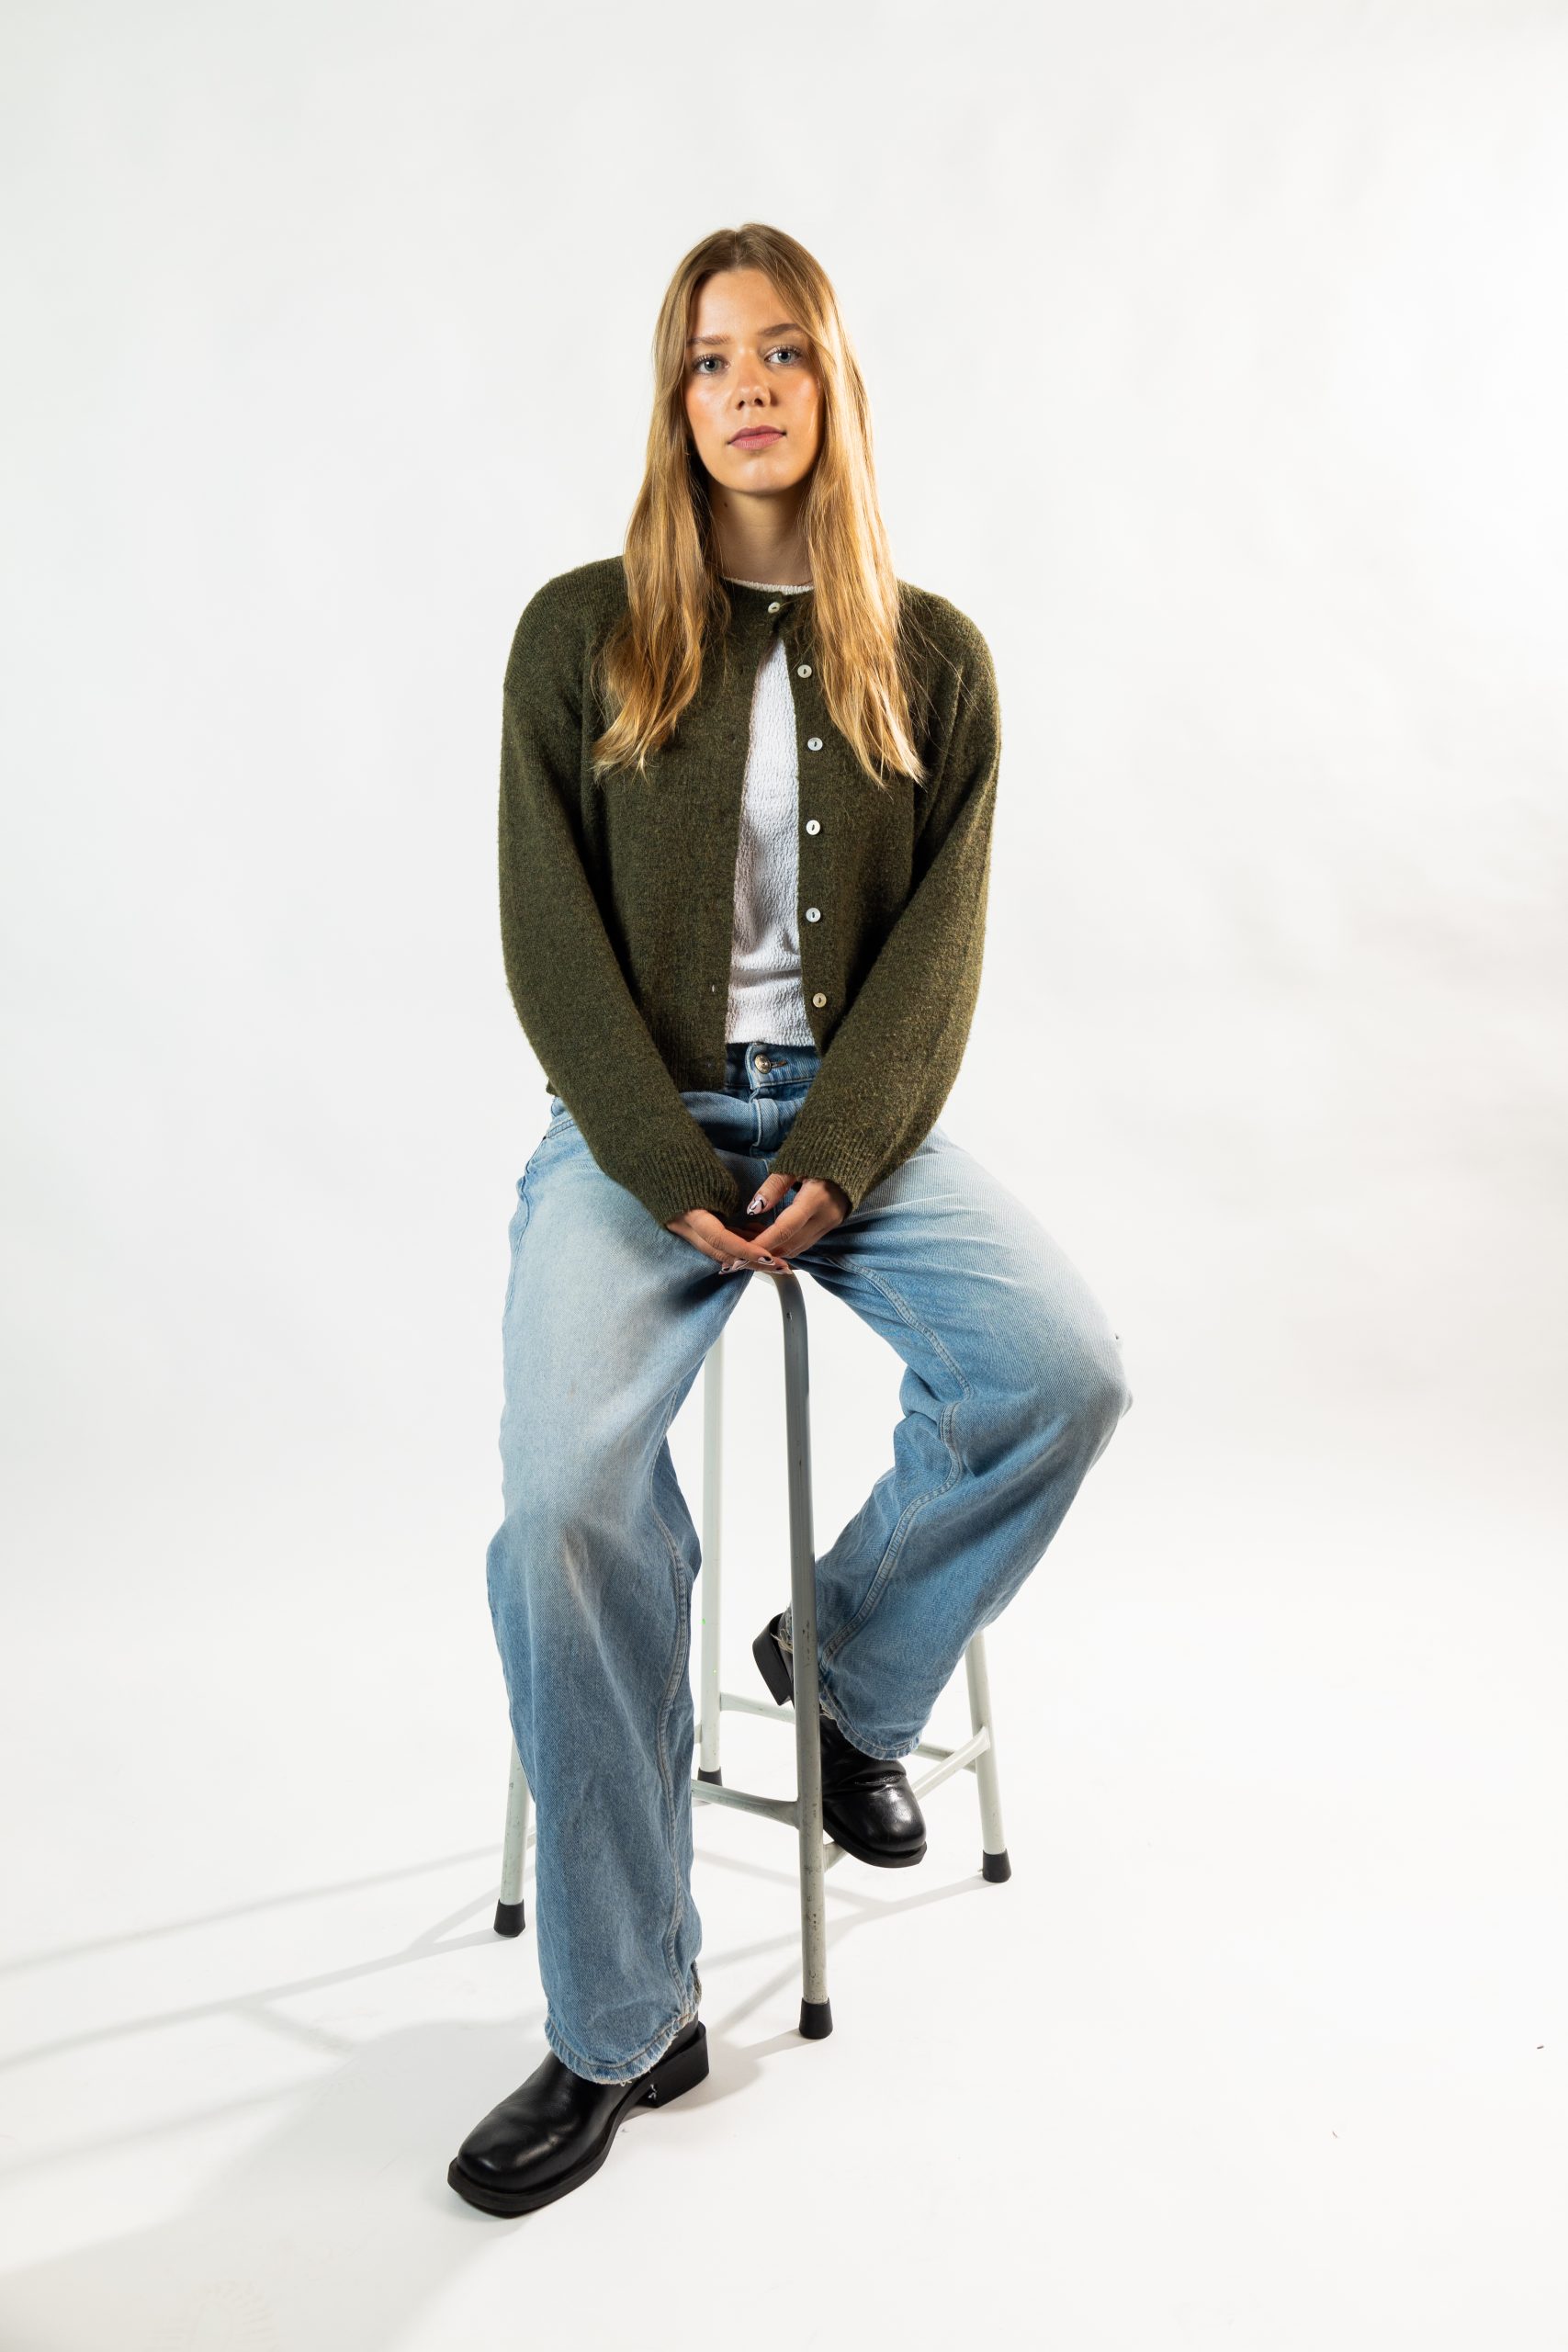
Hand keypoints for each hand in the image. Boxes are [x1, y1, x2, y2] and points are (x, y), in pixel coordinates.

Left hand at [666, 1171, 849, 1273]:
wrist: (852, 1157)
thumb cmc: (819, 1155)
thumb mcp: (794, 1163)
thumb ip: (773, 1186)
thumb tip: (753, 1209)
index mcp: (816, 1199)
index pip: (785, 1230)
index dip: (761, 1244)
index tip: (739, 1253)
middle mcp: (825, 1217)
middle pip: (789, 1246)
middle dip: (761, 1255)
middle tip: (735, 1257)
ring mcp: (829, 1225)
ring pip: (796, 1249)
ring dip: (771, 1253)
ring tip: (745, 1248)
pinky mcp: (829, 1227)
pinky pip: (803, 1244)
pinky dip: (783, 1247)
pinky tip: (764, 1240)